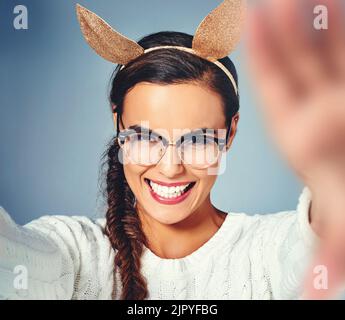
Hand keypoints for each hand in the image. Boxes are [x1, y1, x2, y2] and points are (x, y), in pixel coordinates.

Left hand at [245, 0, 344, 298]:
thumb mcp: (344, 240)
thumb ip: (327, 263)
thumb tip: (309, 301)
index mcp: (303, 135)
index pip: (278, 86)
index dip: (267, 50)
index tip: (252, 16)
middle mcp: (320, 111)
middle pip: (299, 57)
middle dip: (288, 22)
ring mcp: (339, 96)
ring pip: (327, 45)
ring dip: (313, 15)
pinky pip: (343, 50)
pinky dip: (337, 27)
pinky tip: (330, 1)